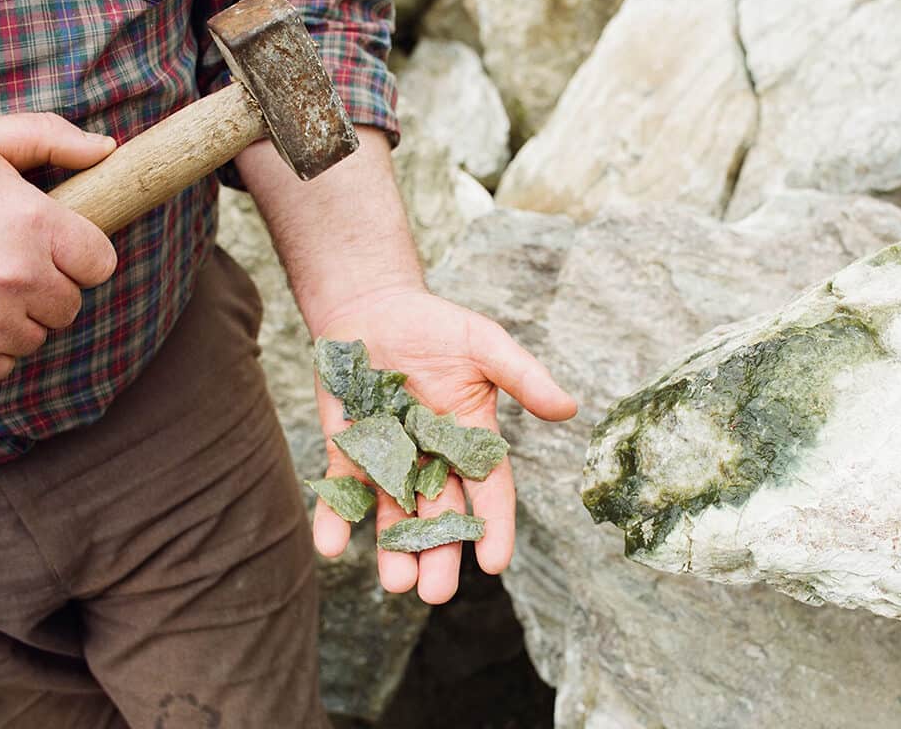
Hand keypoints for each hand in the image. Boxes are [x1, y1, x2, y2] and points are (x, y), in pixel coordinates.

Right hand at [0, 114, 118, 382]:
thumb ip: (48, 137)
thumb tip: (106, 149)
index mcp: (34, 222)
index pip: (100, 262)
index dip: (76, 255)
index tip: (49, 247)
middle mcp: (21, 276)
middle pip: (70, 303)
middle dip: (44, 287)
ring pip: (36, 336)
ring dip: (13, 319)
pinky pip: (1, 366)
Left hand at [312, 288, 577, 603]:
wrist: (373, 306)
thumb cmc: (436, 326)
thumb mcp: (485, 345)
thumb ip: (523, 376)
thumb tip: (569, 409)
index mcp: (472, 440)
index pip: (489, 491)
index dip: (494, 526)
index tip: (495, 562)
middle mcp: (433, 459)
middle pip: (440, 515)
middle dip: (439, 554)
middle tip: (436, 593)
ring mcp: (389, 460)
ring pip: (394, 515)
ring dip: (394, 550)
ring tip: (396, 583)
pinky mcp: (349, 452)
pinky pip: (343, 491)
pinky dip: (336, 518)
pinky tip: (332, 544)